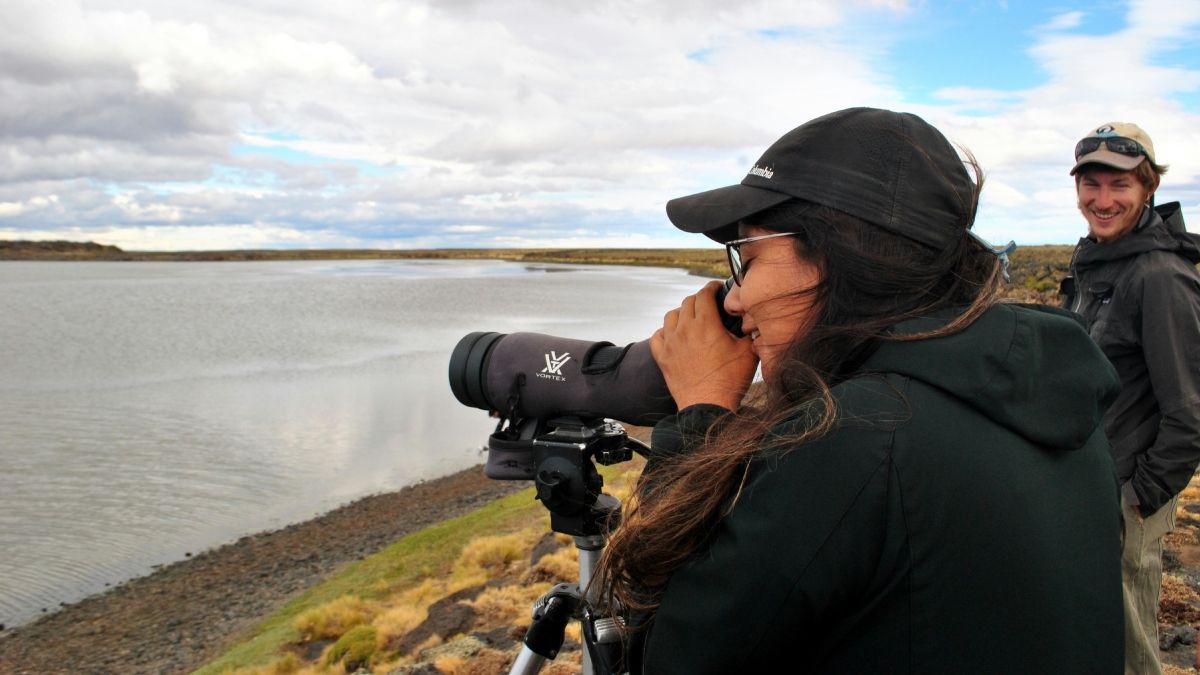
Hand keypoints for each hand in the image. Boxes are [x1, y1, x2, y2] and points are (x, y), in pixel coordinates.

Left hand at [650, 281, 758, 409]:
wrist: (707, 406)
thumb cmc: (729, 380)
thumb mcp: (748, 353)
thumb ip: (750, 332)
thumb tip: (751, 322)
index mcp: (706, 324)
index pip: (704, 294)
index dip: (712, 287)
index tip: (718, 288)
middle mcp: (685, 329)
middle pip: (688, 302)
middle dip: (699, 299)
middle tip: (709, 305)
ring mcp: (671, 343)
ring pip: (671, 315)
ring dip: (682, 313)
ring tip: (692, 319)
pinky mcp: (662, 357)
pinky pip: (657, 336)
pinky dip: (665, 331)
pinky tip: (674, 336)